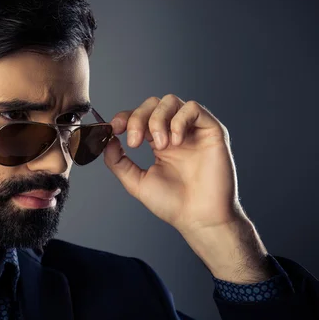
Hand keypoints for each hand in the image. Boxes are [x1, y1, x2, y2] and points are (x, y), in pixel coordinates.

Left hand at [103, 95, 272, 282]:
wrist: (198, 218)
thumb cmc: (173, 204)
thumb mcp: (136, 182)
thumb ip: (118, 161)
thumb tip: (107, 139)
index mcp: (159, 142)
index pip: (140, 116)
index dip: (125, 116)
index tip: (115, 128)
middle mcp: (176, 132)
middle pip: (153, 104)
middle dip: (138, 118)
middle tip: (135, 141)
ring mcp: (193, 130)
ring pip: (171, 101)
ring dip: (158, 119)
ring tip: (160, 145)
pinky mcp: (211, 131)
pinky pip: (194, 109)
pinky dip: (179, 121)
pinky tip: (175, 142)